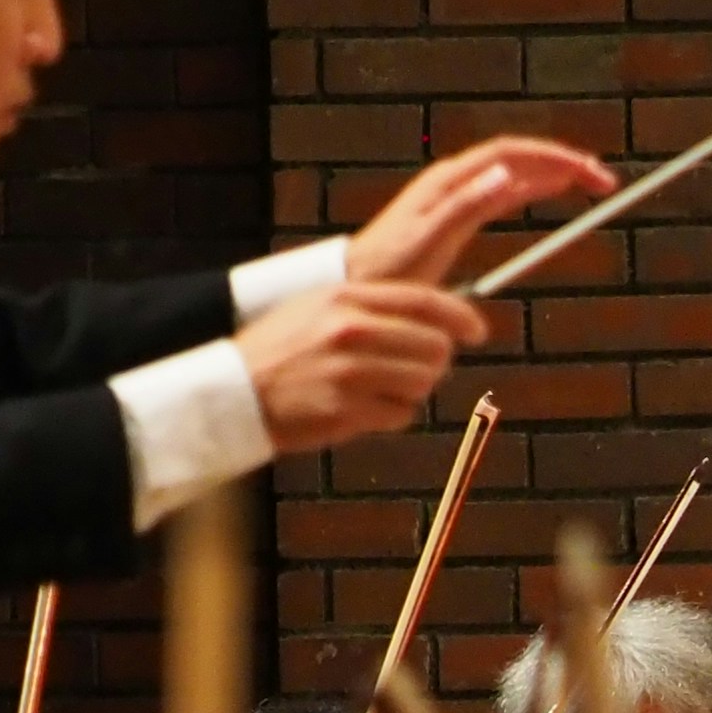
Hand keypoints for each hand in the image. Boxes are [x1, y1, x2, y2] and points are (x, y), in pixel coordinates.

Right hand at [239, 280, 486, 454]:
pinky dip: (391, 415)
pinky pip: (401, 414)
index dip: (461, 316)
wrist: (233, 391)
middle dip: (434, 362)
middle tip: (414, 369)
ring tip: (378, 389)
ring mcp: (349, 371)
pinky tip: (361, 408)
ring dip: (411, 390)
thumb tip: (435, 319)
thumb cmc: (282, 350)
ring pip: (423, 382)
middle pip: (434, 347)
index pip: (425, 301)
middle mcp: (350, 330)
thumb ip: (373, 307)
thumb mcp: (319, 307)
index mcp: (345, 298)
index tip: (478, 330)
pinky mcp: (347, 408)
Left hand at [343, 134, 612, 288]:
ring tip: (584, 183)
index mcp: (451, 181)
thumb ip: (467, 206)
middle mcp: (453, 179)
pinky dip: (529, 188)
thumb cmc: (388, 271)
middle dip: (563, 162)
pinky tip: (542, 195)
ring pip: (511, 170)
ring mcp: (451, 194)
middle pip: (518, 156)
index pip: (515, 154)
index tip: (592, 177)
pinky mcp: (451, 212)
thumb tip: (507, 174)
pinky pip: (500, 189)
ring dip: (550, 172)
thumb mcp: (429, 241)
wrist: (353, 285)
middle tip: (602, 181)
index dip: (558, 159)